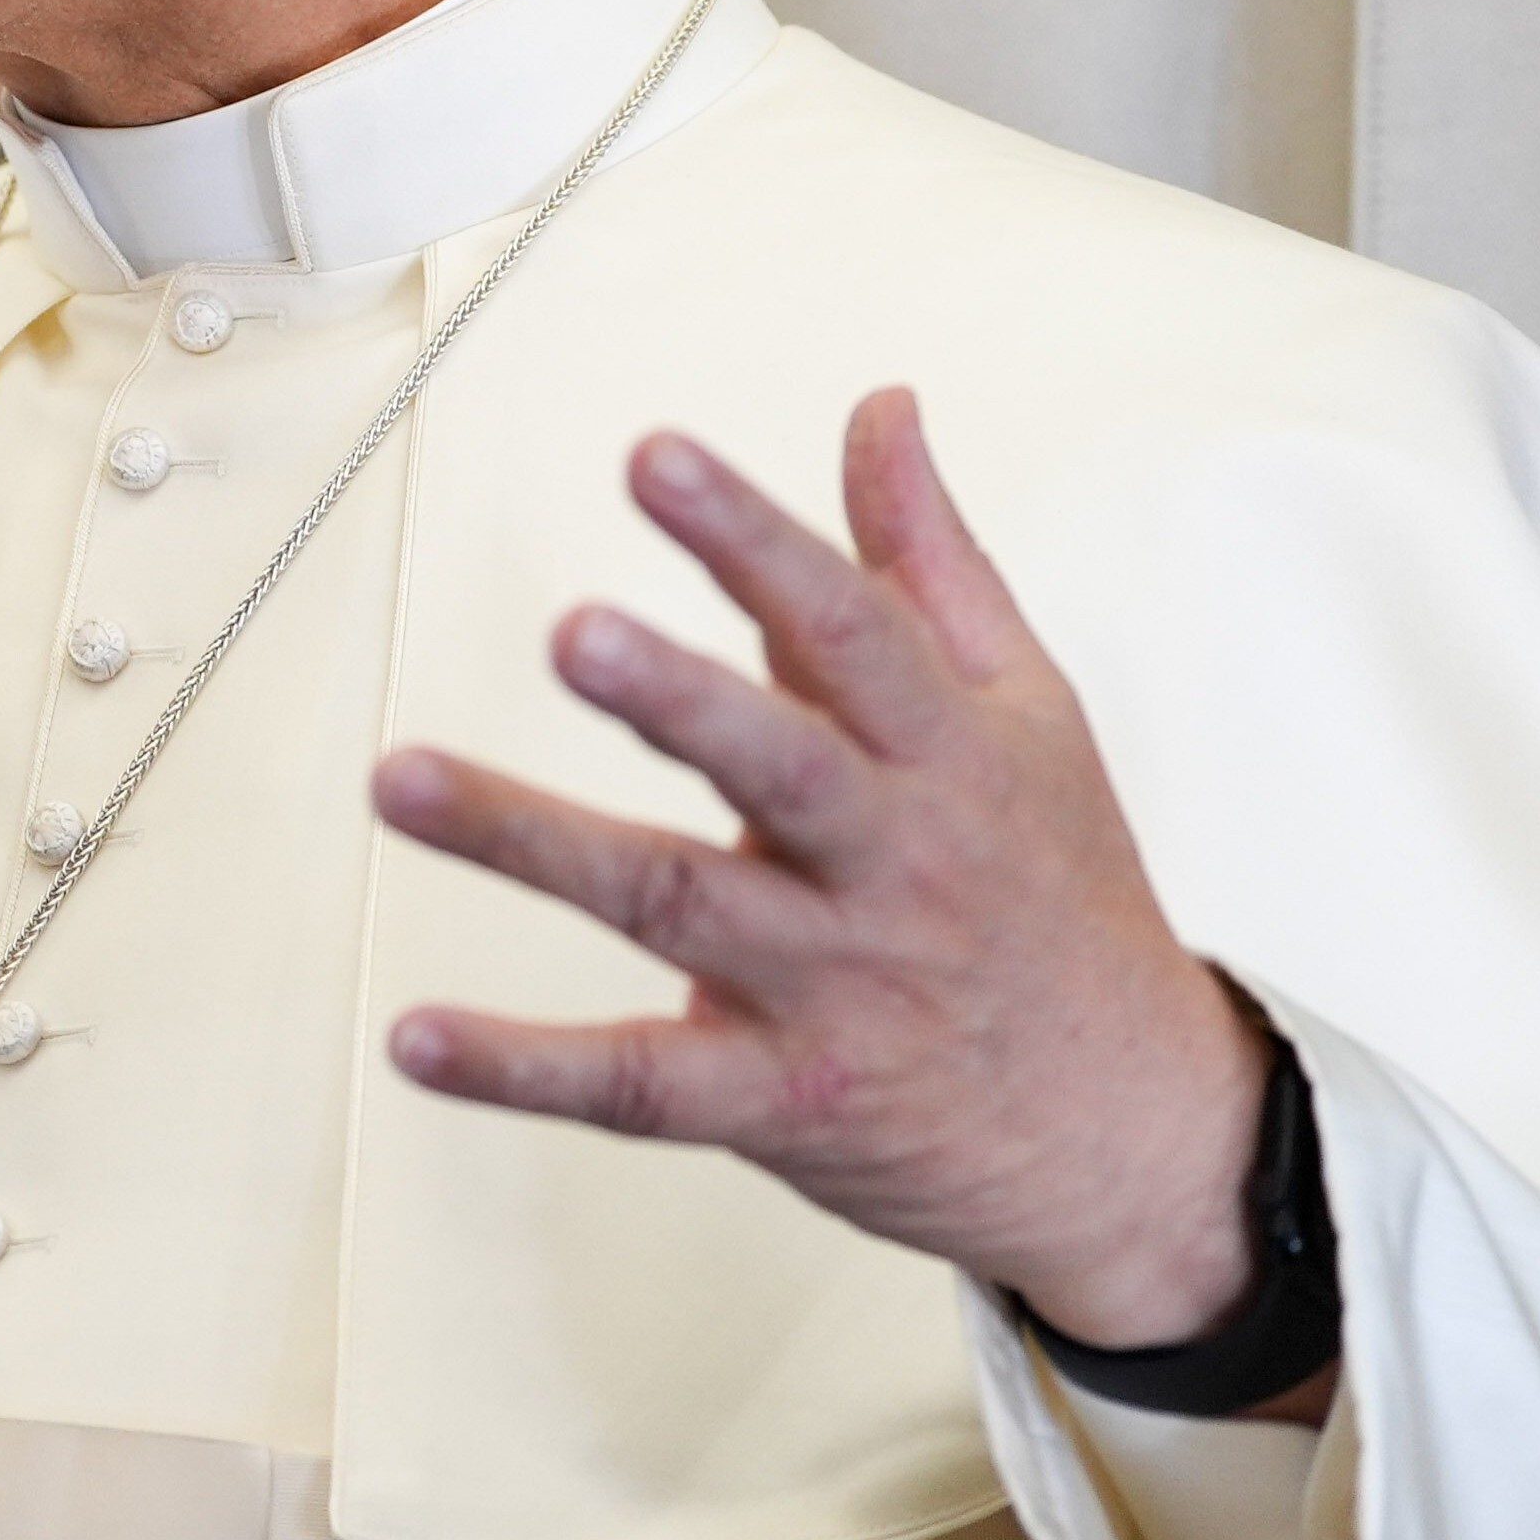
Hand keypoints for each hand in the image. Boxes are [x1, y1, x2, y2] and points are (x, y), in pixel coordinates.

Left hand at [371, 391, 1290, 1363]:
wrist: (1137, 1134)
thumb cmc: (1059, 893)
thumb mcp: (1028, 715)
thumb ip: (930, 561)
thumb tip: (881, 406)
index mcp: (947, 754)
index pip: (851, 629)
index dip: (751, 540)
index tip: (653, 455)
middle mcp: (889, 862)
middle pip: (777, 767)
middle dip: (677, 698)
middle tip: (571, 632)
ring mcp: (834, 986)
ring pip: (674, 903)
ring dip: (533, 841)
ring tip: (402, 780)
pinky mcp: (785, 1100)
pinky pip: (641, 1084)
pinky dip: (525, 1065)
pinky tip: (414, 1036)